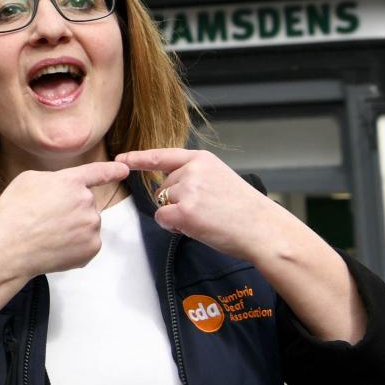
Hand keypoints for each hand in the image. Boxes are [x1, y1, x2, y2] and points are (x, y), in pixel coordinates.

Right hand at [0, 160, 130, 280]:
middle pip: (86, 203)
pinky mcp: (92, 248)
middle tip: (47, 219)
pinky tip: (56, 246)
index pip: (98, 172)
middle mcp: (86, 202)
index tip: (124, 170)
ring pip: (87, 223)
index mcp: (71, 182)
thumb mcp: (27, 180)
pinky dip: (75, 246)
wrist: (10, 248)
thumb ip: (52, 178)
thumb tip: (62, 186)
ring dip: (74, 228)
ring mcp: (91, 226)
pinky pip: (87, 243)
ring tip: (49, 235)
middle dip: (71, 209)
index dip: (113, 170)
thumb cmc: (14, 214)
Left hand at [116, 147, 287, 260]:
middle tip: (207, 210)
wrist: (263, 228)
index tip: (121, 159)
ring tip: (206, 218)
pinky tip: (195, 227)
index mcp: (201, 159)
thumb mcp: (220, 178)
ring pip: (163, 204)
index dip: (139, 158)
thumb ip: (195, 176)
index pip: (163, 156)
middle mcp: (192, 171)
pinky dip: (173, 226)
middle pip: (163, 188)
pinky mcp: (184, 212)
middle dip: (176, 202)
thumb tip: (168, 186)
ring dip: (176, 215)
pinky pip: (162, 218)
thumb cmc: (244, 209)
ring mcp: (187, 191)